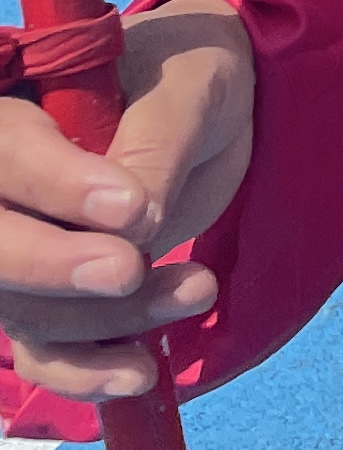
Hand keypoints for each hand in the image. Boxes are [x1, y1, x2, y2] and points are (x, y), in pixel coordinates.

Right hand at [0, 0, 253, 401]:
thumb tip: (131, 225)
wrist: (215, 103)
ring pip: (22, 307)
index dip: (54, 187)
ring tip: (197, 290)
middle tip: (130, 272)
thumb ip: (156, 146)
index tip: (130, 208)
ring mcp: (22, 245)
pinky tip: (140, 374)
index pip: (6, 153)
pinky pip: (43, 350)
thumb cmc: (192, 75)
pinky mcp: (54, 296)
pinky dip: (85, 372)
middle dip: (53, 266)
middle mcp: (5, 185)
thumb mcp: (190, 88)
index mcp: (20, 109)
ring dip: (102, 319)